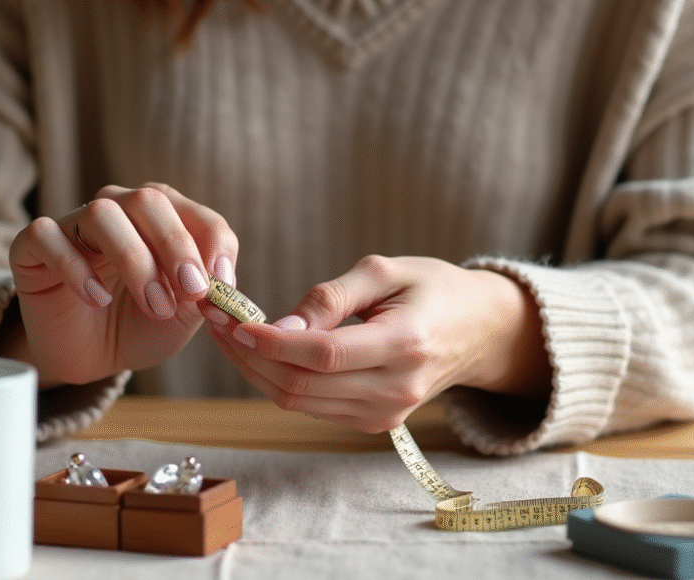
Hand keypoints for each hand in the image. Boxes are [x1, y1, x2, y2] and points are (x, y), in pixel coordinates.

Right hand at [6, 183, 237, 385]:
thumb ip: (203, 293)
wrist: (91, 357)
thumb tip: (220, 278)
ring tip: (152, 304)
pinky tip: (96, 299)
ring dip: (134, 260)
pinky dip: (75, 267)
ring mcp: (73, 223)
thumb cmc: (140, 326)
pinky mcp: (32, 245)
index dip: (212, 245)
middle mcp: (119, 209)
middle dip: (176, 247)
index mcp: (162, 219)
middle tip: (188, 292)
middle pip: (148, 201)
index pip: (196, 214)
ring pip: (102, 214)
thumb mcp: (183, 316)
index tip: (218, 285)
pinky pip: (47, 236)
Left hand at [206, 255, 549, 432]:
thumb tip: (282, 323)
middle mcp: (396, 388)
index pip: (322, 355)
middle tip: (215, 319)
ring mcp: (386, 413)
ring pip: (300, 403)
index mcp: (404, 343)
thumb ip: (332, 296)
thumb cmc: (432, 288)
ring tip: (227, 331)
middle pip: (302, 386)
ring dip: (255, 370)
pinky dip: (279, 381)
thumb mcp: (385, 271)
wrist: (479, 331)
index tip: (232, 319)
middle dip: (249, 355)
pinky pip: (312, 407)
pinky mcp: (375, 422)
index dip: (272, 341)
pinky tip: (261, 351)